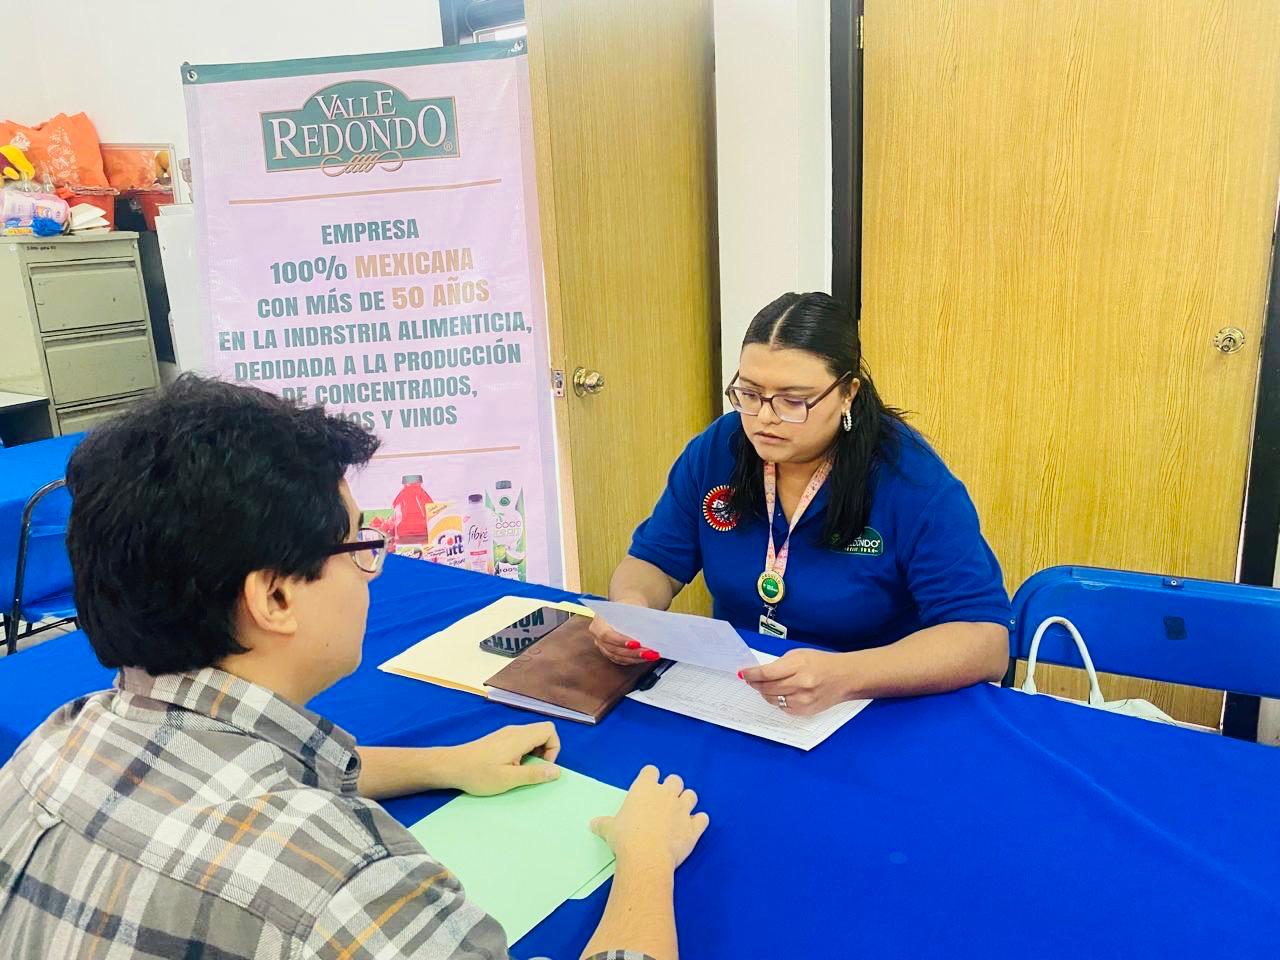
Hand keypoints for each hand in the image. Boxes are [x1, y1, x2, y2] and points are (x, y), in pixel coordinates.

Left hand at [437, 723, 561, 795]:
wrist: (451, 766)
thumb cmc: (479, 774)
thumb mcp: (509, 779)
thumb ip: (534, 774)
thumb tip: (557, 771)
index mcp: (520, 738)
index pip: (549, 730)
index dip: (553, 748)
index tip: (542, 767)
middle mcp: (515, 731)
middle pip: (542, 731)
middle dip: (545, 751)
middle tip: (532, 769)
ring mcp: (506, 733)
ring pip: (531, 736)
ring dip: (534, 752)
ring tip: (520, 770)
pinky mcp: (499, 739)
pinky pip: (520, 739)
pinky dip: (523, 752)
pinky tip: (510, 766)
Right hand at [589, 606, 660, 665]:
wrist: (625, 608)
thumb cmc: (627, 606)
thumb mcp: (630, 607)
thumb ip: (634, 619)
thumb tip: (647, 630)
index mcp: (598, 623)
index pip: (606, 635)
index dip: (620, 641)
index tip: (636, 643)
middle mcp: (597, 637)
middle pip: (613, 649)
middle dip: (632, 652)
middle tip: (648, 652)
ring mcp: (603, 647)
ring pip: (618, 657)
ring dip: (635, 658)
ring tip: (650, 655)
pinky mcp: (611, 653)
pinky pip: (621, 660)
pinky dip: (634, 660)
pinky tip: (645, 657)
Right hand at [591, 765, 708, 870]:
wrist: (647, 857)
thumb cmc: (625, 838)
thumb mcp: (609, 829)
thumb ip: (603, 823)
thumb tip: (593, 824)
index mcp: (644, 788)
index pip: (651, 771)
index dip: (650, 778)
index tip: (646, 788)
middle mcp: (666, 794)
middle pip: (675, 780)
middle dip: (671, 788)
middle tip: (663, 802)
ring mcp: (683, 809)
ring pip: (691, 795)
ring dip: (686, 801)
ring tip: (679, 813)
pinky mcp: (694, 827)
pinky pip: (703, 819)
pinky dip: (699, 822)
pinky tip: (693, 827)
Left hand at [741, 648, 854, 715]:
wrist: (845, 678)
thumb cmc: (821, 663)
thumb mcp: (800, 655)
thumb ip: (779, 664)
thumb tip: (759, 673)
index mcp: (799, 665)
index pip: (767, 673)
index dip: (752, 674)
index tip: (743, 673)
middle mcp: (801, 684)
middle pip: (767, 688)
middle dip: (755, 684)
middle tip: (750, 679)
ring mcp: (803, 700)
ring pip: (772, 699)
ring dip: (764, 692)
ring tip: (763, 686)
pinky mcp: (805, 710)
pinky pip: (782, 707)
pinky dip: (777, 700)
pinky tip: (779, 693)